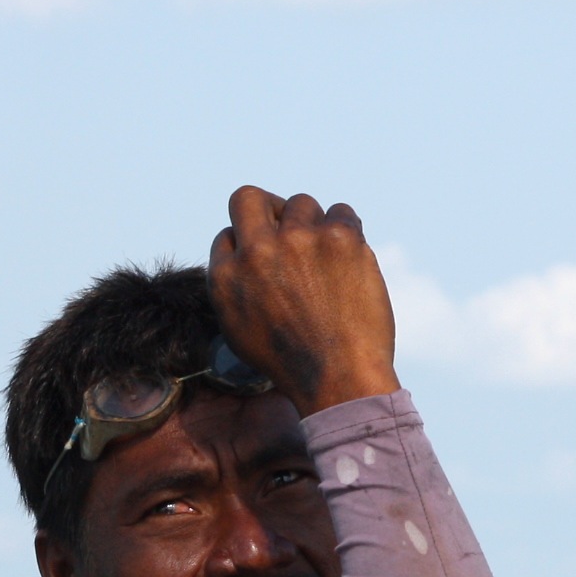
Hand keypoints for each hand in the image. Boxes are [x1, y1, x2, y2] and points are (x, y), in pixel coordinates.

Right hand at [208, 187, 400, 416]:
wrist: (341, 378)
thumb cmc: (294, 363)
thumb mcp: (241, 331)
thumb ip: (235, 285)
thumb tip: (242, 249)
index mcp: (227, 275)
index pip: (229, 234)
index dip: (249, 242)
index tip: (268, 257)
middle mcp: (257, 251)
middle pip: (250, 198)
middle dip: (268, 209)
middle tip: (288, 228)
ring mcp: (299, 239)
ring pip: (301, 203)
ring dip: (312, 225)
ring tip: (326, 257)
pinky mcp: (339, 237)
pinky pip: (341, 211)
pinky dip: (345, 230)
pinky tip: (348, 257)